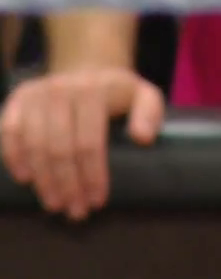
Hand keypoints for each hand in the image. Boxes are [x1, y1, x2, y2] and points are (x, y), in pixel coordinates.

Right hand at [0, 67, 164, 220]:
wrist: (89, 67)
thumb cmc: (119, 92)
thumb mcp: (144, 95)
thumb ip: (150, 113)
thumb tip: (143, 138)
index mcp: (93, 91)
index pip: (89, 142)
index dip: (92, 175)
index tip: (97, 201)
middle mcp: (61, 90)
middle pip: (59, 148)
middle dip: (67, 185)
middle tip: (76, 211)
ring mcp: (36, 94)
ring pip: (33, 145)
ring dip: (43, 180)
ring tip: (55, 204)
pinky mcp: (18, 99)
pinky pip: (9, 132)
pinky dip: (14, 157)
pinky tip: (26, 180)